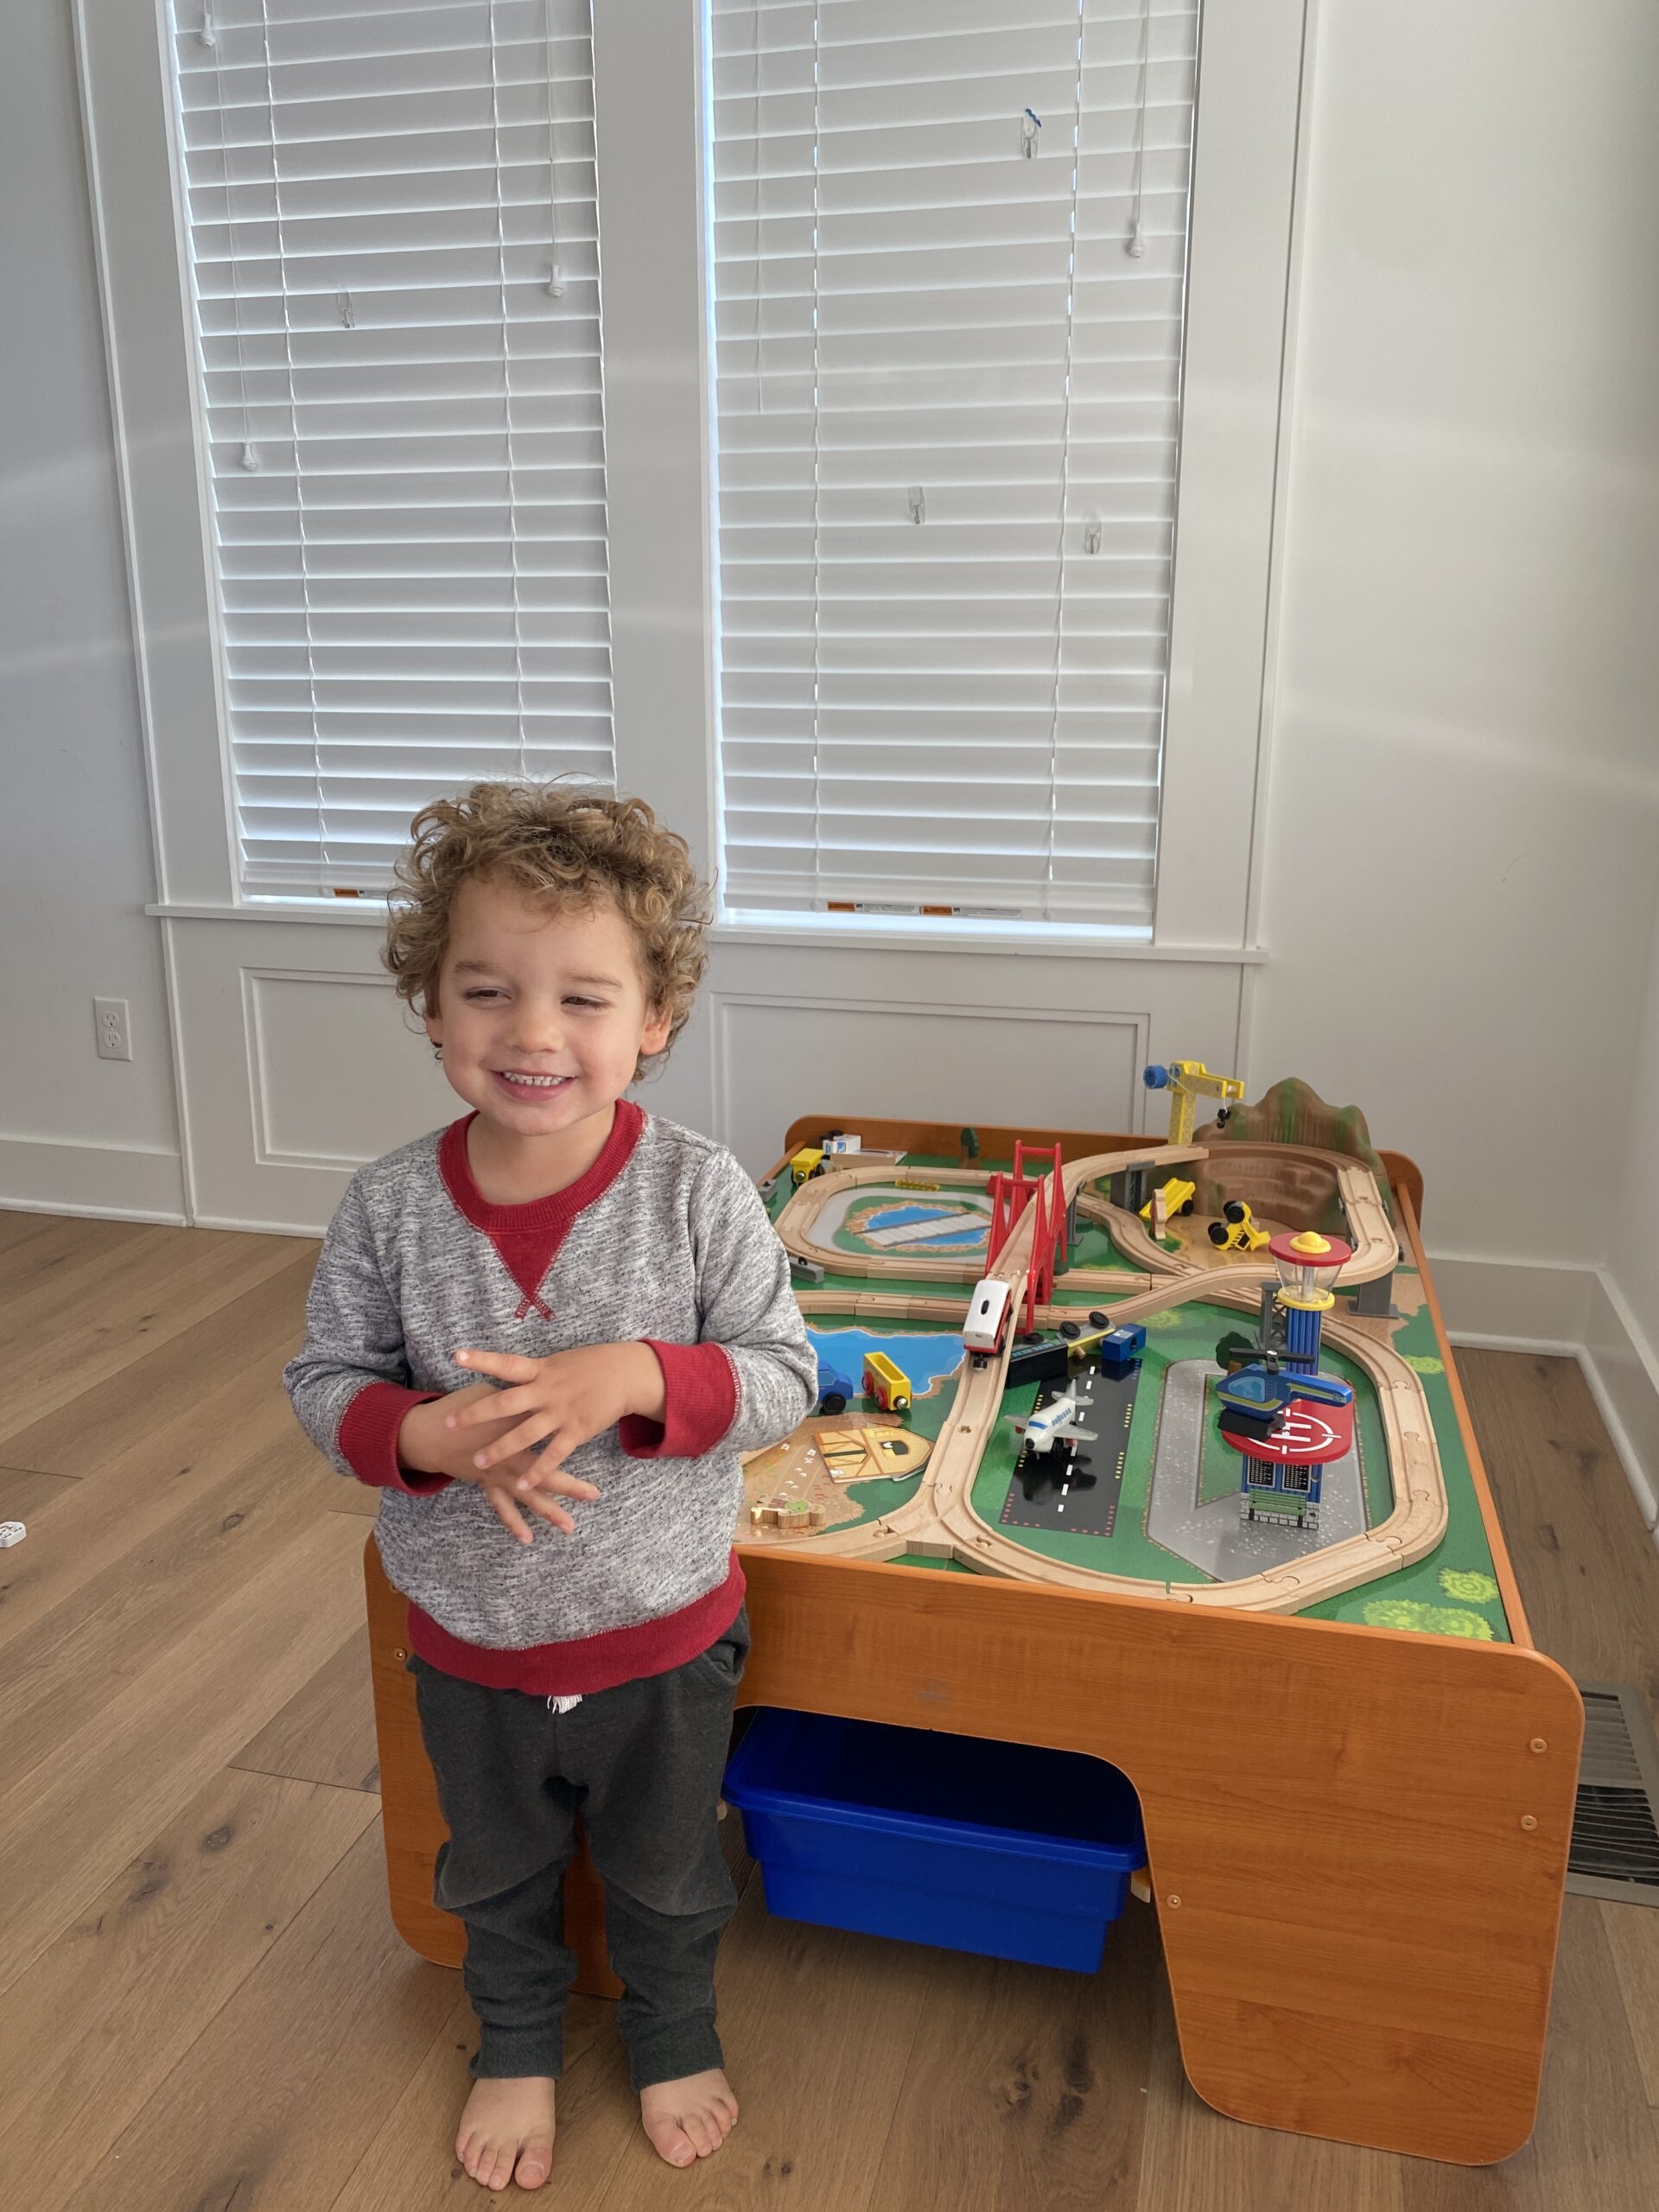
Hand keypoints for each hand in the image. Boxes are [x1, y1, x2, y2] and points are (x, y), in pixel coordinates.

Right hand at [397, 1384, 598, 1545]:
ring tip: (568, 1526)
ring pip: (526, 1495)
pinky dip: (513, 1522)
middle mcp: (508, 1455)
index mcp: (513, 1426)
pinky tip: (526, 1538)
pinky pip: (502, 1506)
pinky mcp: (486, 1483)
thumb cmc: (460, 1406)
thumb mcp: (490, 1393)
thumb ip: (517, 1399)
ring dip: (548, 1511)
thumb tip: (540, 1395)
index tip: (594, 1439)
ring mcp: (497, 1473)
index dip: (571, 1432)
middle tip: (593, 1496)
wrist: (428, 1432)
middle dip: (569, 1485)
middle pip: (542, 1471)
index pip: (547, 1430)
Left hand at [448, 1343, 665, 1479]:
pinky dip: (538, 1471)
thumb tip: (512, 1372)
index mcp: (541, 1370)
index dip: (481, 1359)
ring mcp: (561, 1412)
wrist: (626, 1374)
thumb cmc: (592, 1365)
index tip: (456, 1357)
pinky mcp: (576, 1430)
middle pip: (505, 1403)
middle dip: (476, 1414)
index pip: (506, 1363)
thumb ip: (536, 1372)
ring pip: (524, 1434)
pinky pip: (553, 1455)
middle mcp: (547, 1391)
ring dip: (499, 1449)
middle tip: (450, 1424)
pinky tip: (523, 1485)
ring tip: (477, 1463)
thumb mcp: (561, 1362)